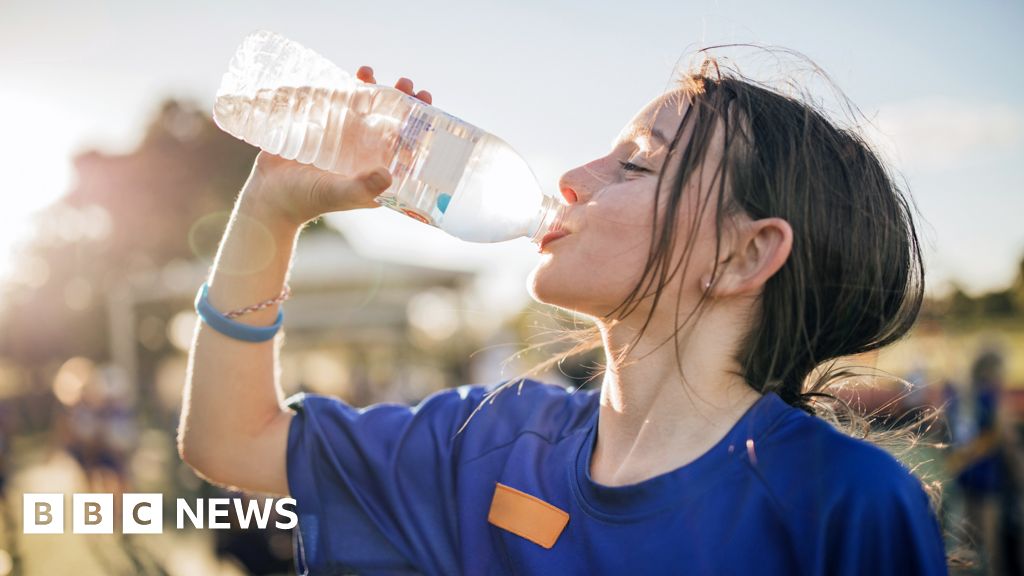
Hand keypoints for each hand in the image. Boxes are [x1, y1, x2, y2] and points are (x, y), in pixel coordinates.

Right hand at [241, 67, 433, 227]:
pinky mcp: (323, 127)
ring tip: (370, 72)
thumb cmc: (305, 200)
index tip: (427, 106)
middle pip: (390, 121)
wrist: (269, 195)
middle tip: (406, 84)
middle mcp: (365, 154)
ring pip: (365, 108)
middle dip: (401, 101)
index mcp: (377, 171)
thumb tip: (389, 174)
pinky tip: (350, 75)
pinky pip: (339, 103)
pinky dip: (346, 87)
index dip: (420, 126)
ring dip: (374, 88)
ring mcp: (344, 139)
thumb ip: (362, 188)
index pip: (406, 145)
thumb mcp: (337, 194)